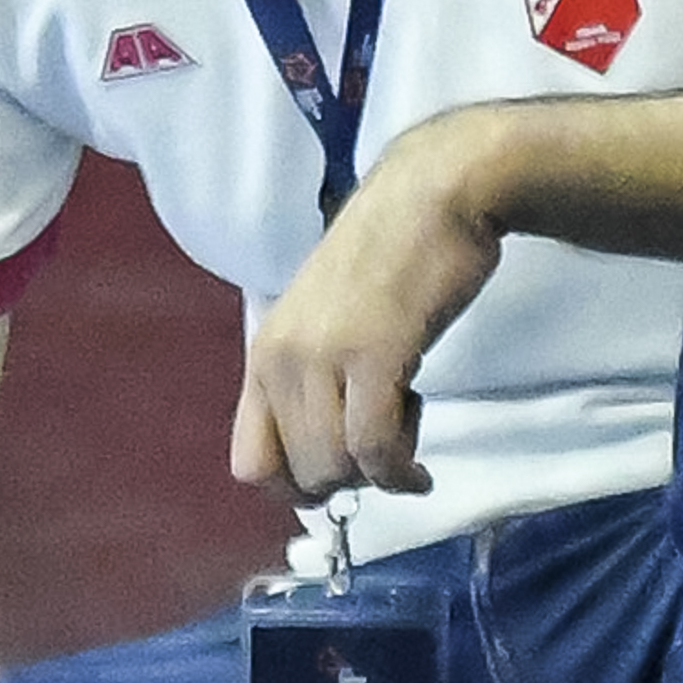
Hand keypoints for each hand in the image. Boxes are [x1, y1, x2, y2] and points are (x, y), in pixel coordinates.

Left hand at [232, 112, 507, 504]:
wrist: (432, 196)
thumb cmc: (390, 257)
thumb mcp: (327, 322)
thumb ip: (313, 379)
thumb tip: (323, 453)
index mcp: (264, 354)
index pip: (250, 462)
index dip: (296, 486)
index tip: (342, 473)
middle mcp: (280, 360)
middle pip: (298, 475)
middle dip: (349, 481)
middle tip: (387, 439)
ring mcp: (323, 357)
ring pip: (334, 468)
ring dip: (378, 474)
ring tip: (408, 429)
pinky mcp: (373, 355)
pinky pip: (375, 447)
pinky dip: (399, 473)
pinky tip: (419, 472)